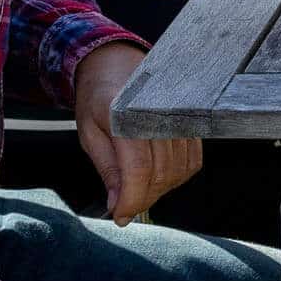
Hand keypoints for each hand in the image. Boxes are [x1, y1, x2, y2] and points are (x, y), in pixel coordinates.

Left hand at [73, 42, 200, 224]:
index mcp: (125, 115)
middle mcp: (157, 113)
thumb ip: (107, 169)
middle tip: (124, 206)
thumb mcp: (89, 133)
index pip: (138, 169)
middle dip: (142, 199)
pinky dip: (176, 177)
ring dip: (159, 190)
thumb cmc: (98, 98)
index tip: (121, 216)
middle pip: (161, 173)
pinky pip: (191, 161)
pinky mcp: (190, 121)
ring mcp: (178, 115)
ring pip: (178, 171)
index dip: (132, 200)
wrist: (117, 63)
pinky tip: (156, 175)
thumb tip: (118, 206)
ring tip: (138, 188)